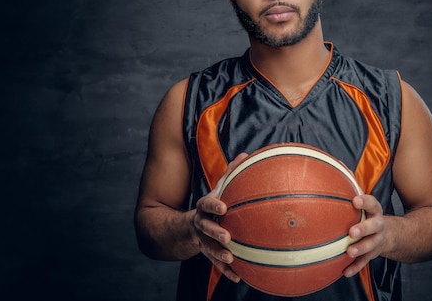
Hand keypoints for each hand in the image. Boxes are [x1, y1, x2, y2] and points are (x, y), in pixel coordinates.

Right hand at [192, 152, 248, 282]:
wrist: (185, 227)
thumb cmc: (211, 204)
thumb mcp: (218, 188)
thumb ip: (231, 173)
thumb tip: (246, 155)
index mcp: (203, 207)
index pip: (206, 204)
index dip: (213, 205)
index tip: (224, 207)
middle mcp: (200, 224)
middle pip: (205, 228)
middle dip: (215, 232)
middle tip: (227, 236)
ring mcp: (201, 240)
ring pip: (208, 247)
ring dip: (218, 254)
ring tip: (231, 258)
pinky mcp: (206, 253)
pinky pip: (215, 264)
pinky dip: (225, 271)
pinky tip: (238, 277)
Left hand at [343, 194, 384, 277]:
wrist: (388, 235)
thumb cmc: (366, 215)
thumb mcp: (363, 205)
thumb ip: (348, 198)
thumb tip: (325, 185)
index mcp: (374, 210)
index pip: (372, 203)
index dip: (365, 202)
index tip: (355, 201)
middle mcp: (378, 225)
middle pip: (374, 226)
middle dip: (363, 229)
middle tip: (352, 232)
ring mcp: (376, 240)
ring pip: (371, 245)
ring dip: (360, 248)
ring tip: (349, 252)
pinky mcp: (373, 254)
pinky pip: (364, 262)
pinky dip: (355, 267)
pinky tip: (345, 272)